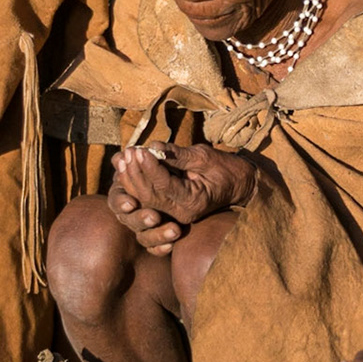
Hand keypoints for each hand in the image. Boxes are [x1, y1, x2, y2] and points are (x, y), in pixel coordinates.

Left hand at [109, 145, 259, 255]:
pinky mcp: (170, 211)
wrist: (239, 185)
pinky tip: (127, 167)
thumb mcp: (204, 157)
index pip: (164, 186)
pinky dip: (137, 183)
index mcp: (193, 202)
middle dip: (136, 173)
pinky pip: (148, 199)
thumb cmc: (225, 168)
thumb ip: (178, 154)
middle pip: (149, 196)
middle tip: (127, 152)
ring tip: (123, 156)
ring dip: (131, 178)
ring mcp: (175, 215)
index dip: (149, 167)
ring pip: (145, 200)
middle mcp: (182, 214)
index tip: (139, 150)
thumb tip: (153, 146)